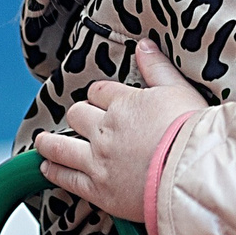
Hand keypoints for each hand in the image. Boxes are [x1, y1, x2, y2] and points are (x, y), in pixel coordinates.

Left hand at [34, 42, 210, 221]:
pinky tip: (47, 168)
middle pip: (78, 114)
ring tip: (43, 142)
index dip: (100, 95)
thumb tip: (144, 45)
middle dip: (78, 115)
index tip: (101, 100)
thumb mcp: (179, 90)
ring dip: (50, 143)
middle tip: (79, 120)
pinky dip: (54, 171)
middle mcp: (106, 129)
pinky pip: (67, 178)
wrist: (192, 174)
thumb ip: (158, 68)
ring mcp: (99, 159)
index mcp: (124, 103)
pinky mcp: (98, 189)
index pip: (100, 92)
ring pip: (62, 145)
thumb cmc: (192, 133)